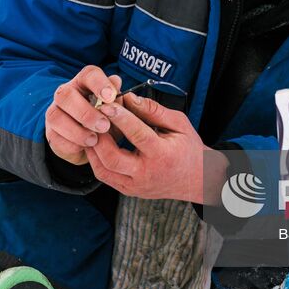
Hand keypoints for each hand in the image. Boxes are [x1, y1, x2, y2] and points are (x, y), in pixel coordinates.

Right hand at [46, 65, 122, 165]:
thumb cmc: (106, 121)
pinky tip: (85, 147)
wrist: (93, 146)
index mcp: (84, 83)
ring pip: (56, 116)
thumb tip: (116, 81)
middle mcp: (66, 93)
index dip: (99, 84)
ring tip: (94, 140)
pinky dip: (71, 143)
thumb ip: (116, 98)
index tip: (110, 97)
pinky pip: (55, 136)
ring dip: (77, 130)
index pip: (89, 74)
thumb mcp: (115, 112)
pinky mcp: (50, 132)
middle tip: (104, 126)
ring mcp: (55, 112)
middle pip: (66, 94)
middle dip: (86, 112)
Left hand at [84, 93, 228, 204]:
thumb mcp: (179, 124)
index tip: (107, 104)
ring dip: (93, 147)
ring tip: (92, 128)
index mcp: (162, 155)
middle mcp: (146, 173)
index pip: (137, 134)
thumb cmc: (188, 149)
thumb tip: (130, 98)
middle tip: (94, 117)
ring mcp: (135, 185)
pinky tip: (96, 143)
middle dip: (99, 135)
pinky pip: (104, 176)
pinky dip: (96, 159)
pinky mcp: (128, 190)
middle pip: (112, 157)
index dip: (120, 118)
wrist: (196, 179)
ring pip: (103, 169)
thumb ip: (154, 110)